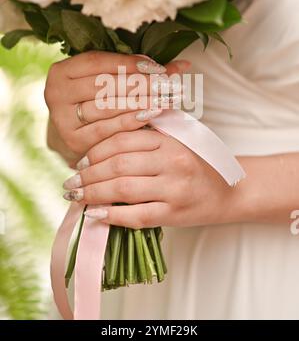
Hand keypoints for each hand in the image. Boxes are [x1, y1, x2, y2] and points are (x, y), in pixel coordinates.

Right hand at [44, 51, 189, 166]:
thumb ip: (137, 69)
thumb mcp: (107, 78)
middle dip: (141, 83)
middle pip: (104, 85)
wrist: (72, 132)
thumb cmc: (95, 98)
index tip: (157, 67)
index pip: (97, 61)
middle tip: (169, 84)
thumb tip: (183, 65)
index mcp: (61, 71)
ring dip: (141, 102)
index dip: (129, 63)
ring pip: (107, 107)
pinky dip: (132, 121)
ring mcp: (62, 120)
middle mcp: (55, 94)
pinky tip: (153, 114)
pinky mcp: (74, 141)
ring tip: (167, 98)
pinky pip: (108, 129)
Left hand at [62, 129, 240, 228]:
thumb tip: (104, 144)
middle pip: (118, 165)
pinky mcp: (175, 213)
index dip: (96, 151)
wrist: (232, 190)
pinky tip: (95, 215)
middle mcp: (172, 161)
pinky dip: (112, 215)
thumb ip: (149, 134)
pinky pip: (137, 215)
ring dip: (94, 193)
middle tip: (71, 182)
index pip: (123, 140)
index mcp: (170, 139)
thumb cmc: (200, 163)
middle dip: (88, 174)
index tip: (80, 161)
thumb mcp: (179, 140)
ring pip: (123, 189)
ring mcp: (174, 188)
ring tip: (77, 197)